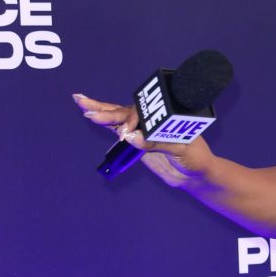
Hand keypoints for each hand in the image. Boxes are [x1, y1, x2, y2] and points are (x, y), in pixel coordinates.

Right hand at [72, 91, 213, 188]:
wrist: (195, 174)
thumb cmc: (195, 158)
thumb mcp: (181, 150)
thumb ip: (157, 143)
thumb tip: (131, 138)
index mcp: (165, 116)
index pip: (144, 114)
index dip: (132, 121)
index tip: (126, 133)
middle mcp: (152, 120)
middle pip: (126, 112)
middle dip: (106, 110)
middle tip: (88, 110)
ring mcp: (143, 129)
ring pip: (119, 117)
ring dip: (100, 110)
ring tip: (80, 102)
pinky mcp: (137, 141)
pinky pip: (118, 130)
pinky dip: (105, 122)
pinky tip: (89, 113)